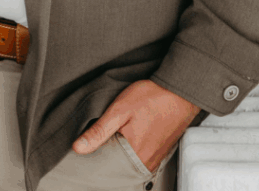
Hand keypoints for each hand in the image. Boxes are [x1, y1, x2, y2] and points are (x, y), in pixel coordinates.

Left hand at [71, 80, 199, 172]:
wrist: (180, 90)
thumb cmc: (152, 97)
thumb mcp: (120, 109)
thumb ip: (99, 131)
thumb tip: (78, 148)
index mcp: (135, 155)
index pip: (108, 168)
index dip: (96, 157)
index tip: (89, 146)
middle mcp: (147, 162)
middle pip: (120, 168)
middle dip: (109, 156)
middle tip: (104, 139)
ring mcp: (156, 158)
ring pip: (131, 163)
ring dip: (122, 153)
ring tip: (117, 137)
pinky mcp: (162, 151)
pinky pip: (142, 158)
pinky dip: (133, 151)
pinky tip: (130, 137)